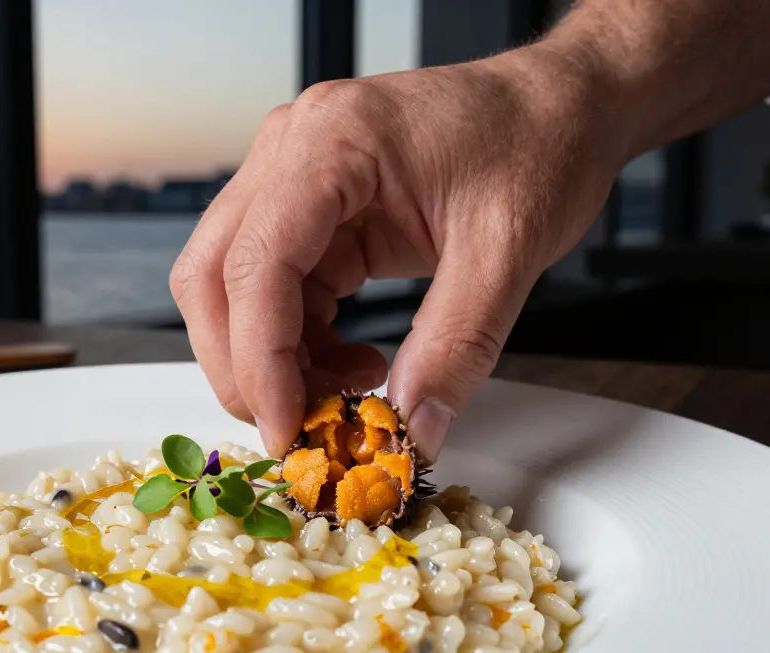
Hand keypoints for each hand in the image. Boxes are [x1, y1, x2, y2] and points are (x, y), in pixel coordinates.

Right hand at [169, 48, 632, 459]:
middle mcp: (292, 151)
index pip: (256, 261)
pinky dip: (299, 345)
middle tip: (296, 429)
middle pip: (212, 276)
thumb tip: (413, 426)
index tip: (288, 427)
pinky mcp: (309, 212)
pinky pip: (274, 292)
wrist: (557, 106)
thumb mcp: (509, 249)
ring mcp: (292, 178)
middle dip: (242, 366)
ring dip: (270, 361)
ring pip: (230, 290)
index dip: (259, 357)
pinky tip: (354, 364)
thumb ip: (457, 343)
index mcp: (332, 141)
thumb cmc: (537, 142)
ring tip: (346, 394)